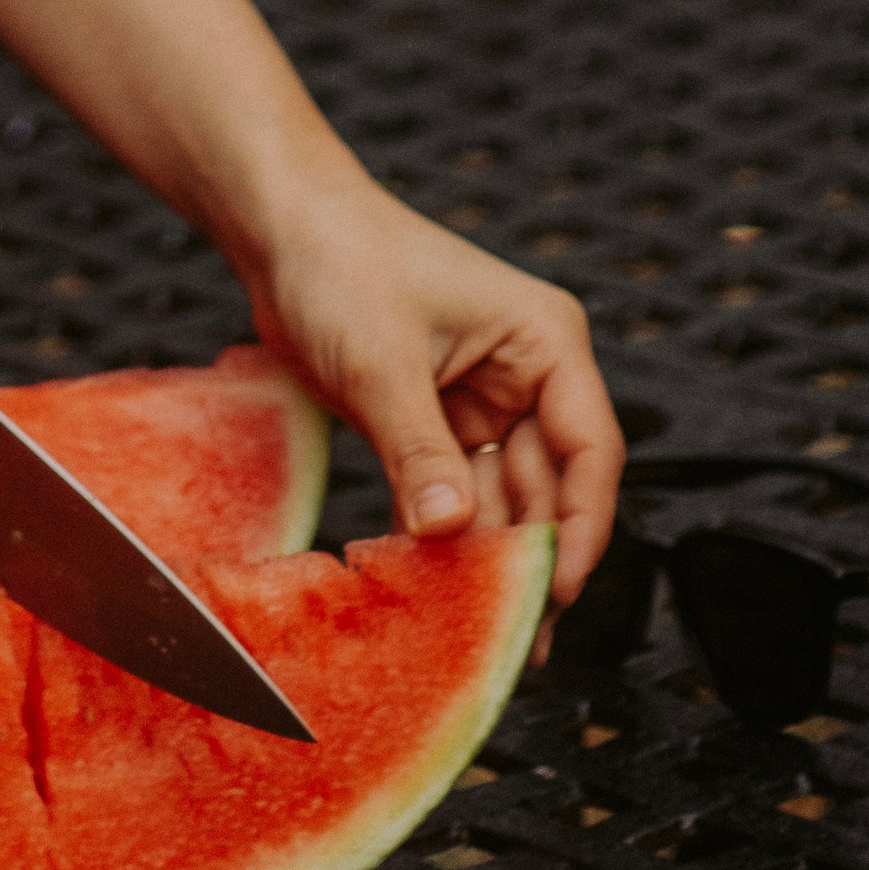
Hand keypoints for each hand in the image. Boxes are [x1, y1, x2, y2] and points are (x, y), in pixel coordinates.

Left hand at [240, 173, 622, 617]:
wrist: (279, 227)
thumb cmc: (341, 260)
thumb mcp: (383, 361)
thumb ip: (420, 450)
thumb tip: (450, 532)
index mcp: (543, 342)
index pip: (589, 451)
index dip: (580, 528)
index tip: (557, 593)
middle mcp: (524, 375)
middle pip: (547, 487)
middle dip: (529, 559)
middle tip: (511, 641)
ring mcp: (479, 400)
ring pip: (499, 499)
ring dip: (482, 558)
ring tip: (471, 632)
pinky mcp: (433, 420)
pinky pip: (451, 494)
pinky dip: (440, 537)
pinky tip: (431, 589)